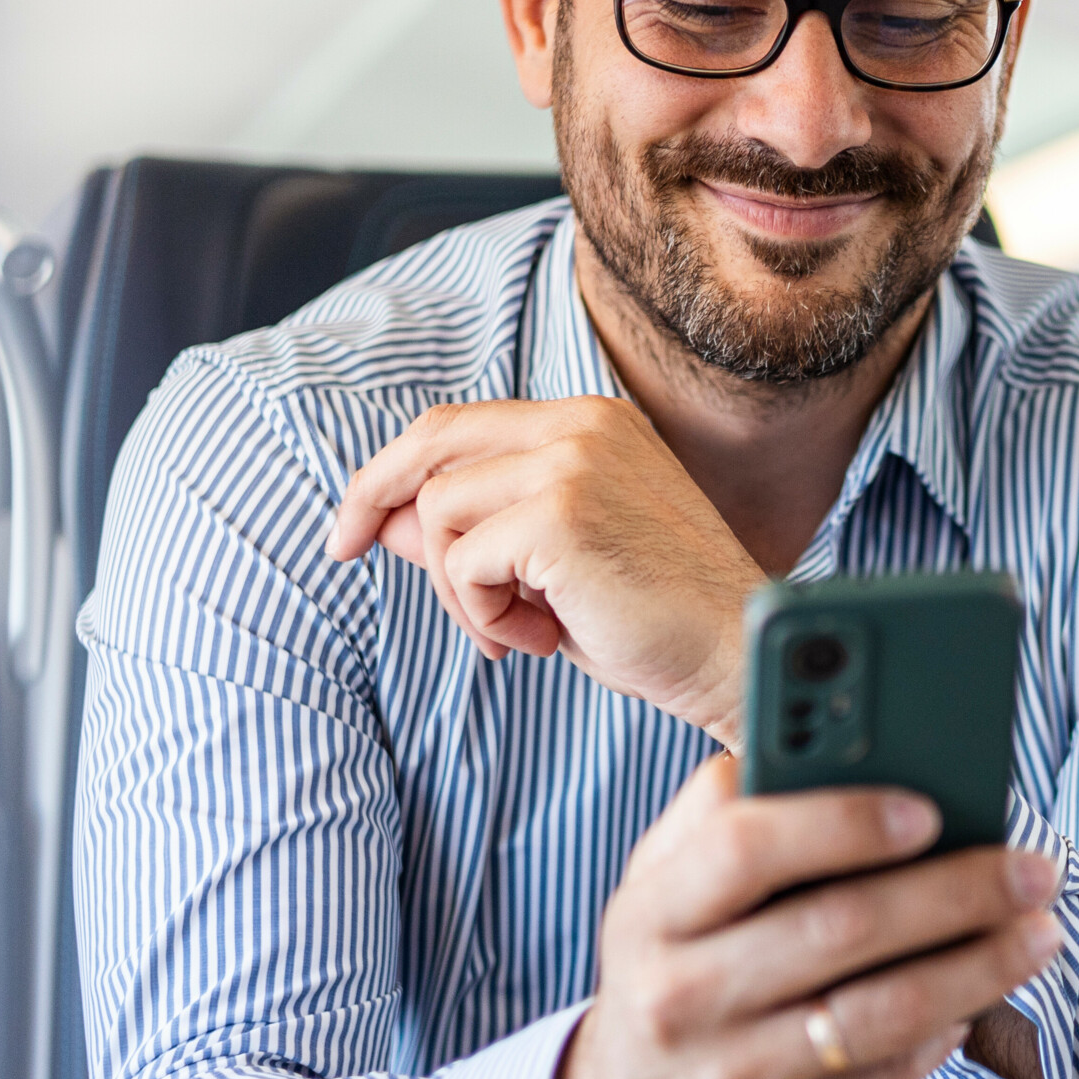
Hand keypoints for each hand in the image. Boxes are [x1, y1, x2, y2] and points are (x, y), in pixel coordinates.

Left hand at [326, 397, 764, 744]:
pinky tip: (543, 638)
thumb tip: (387, 522)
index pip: (459, 426)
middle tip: (342, 550)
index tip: (357, 524)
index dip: (394, 471)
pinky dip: (485, 616)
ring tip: (525, 630)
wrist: (737, 655)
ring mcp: (572, 464)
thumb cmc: (658, 624)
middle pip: (430, 442)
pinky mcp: (559, 515)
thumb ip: (478, 535)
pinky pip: (461, 564)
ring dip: (462, 592)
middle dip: (371, 497)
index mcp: (591, 423)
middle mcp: (580, 426)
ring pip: (439, 514)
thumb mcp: (552, 573)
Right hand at [557, 756, 1064, 1078]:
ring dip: (980, 965)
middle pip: (838, 926)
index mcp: (652, 914)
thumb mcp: (659, 897)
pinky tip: (981, 996)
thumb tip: (816, 749)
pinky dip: (949, 1031)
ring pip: (883, 1011)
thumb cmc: (668, 983)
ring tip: (1040, 932)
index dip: (841, 821)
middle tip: (1030, 868)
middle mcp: (682, 998)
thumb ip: (719, 817)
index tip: (927, 808)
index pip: (744, 847)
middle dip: (954, 889)